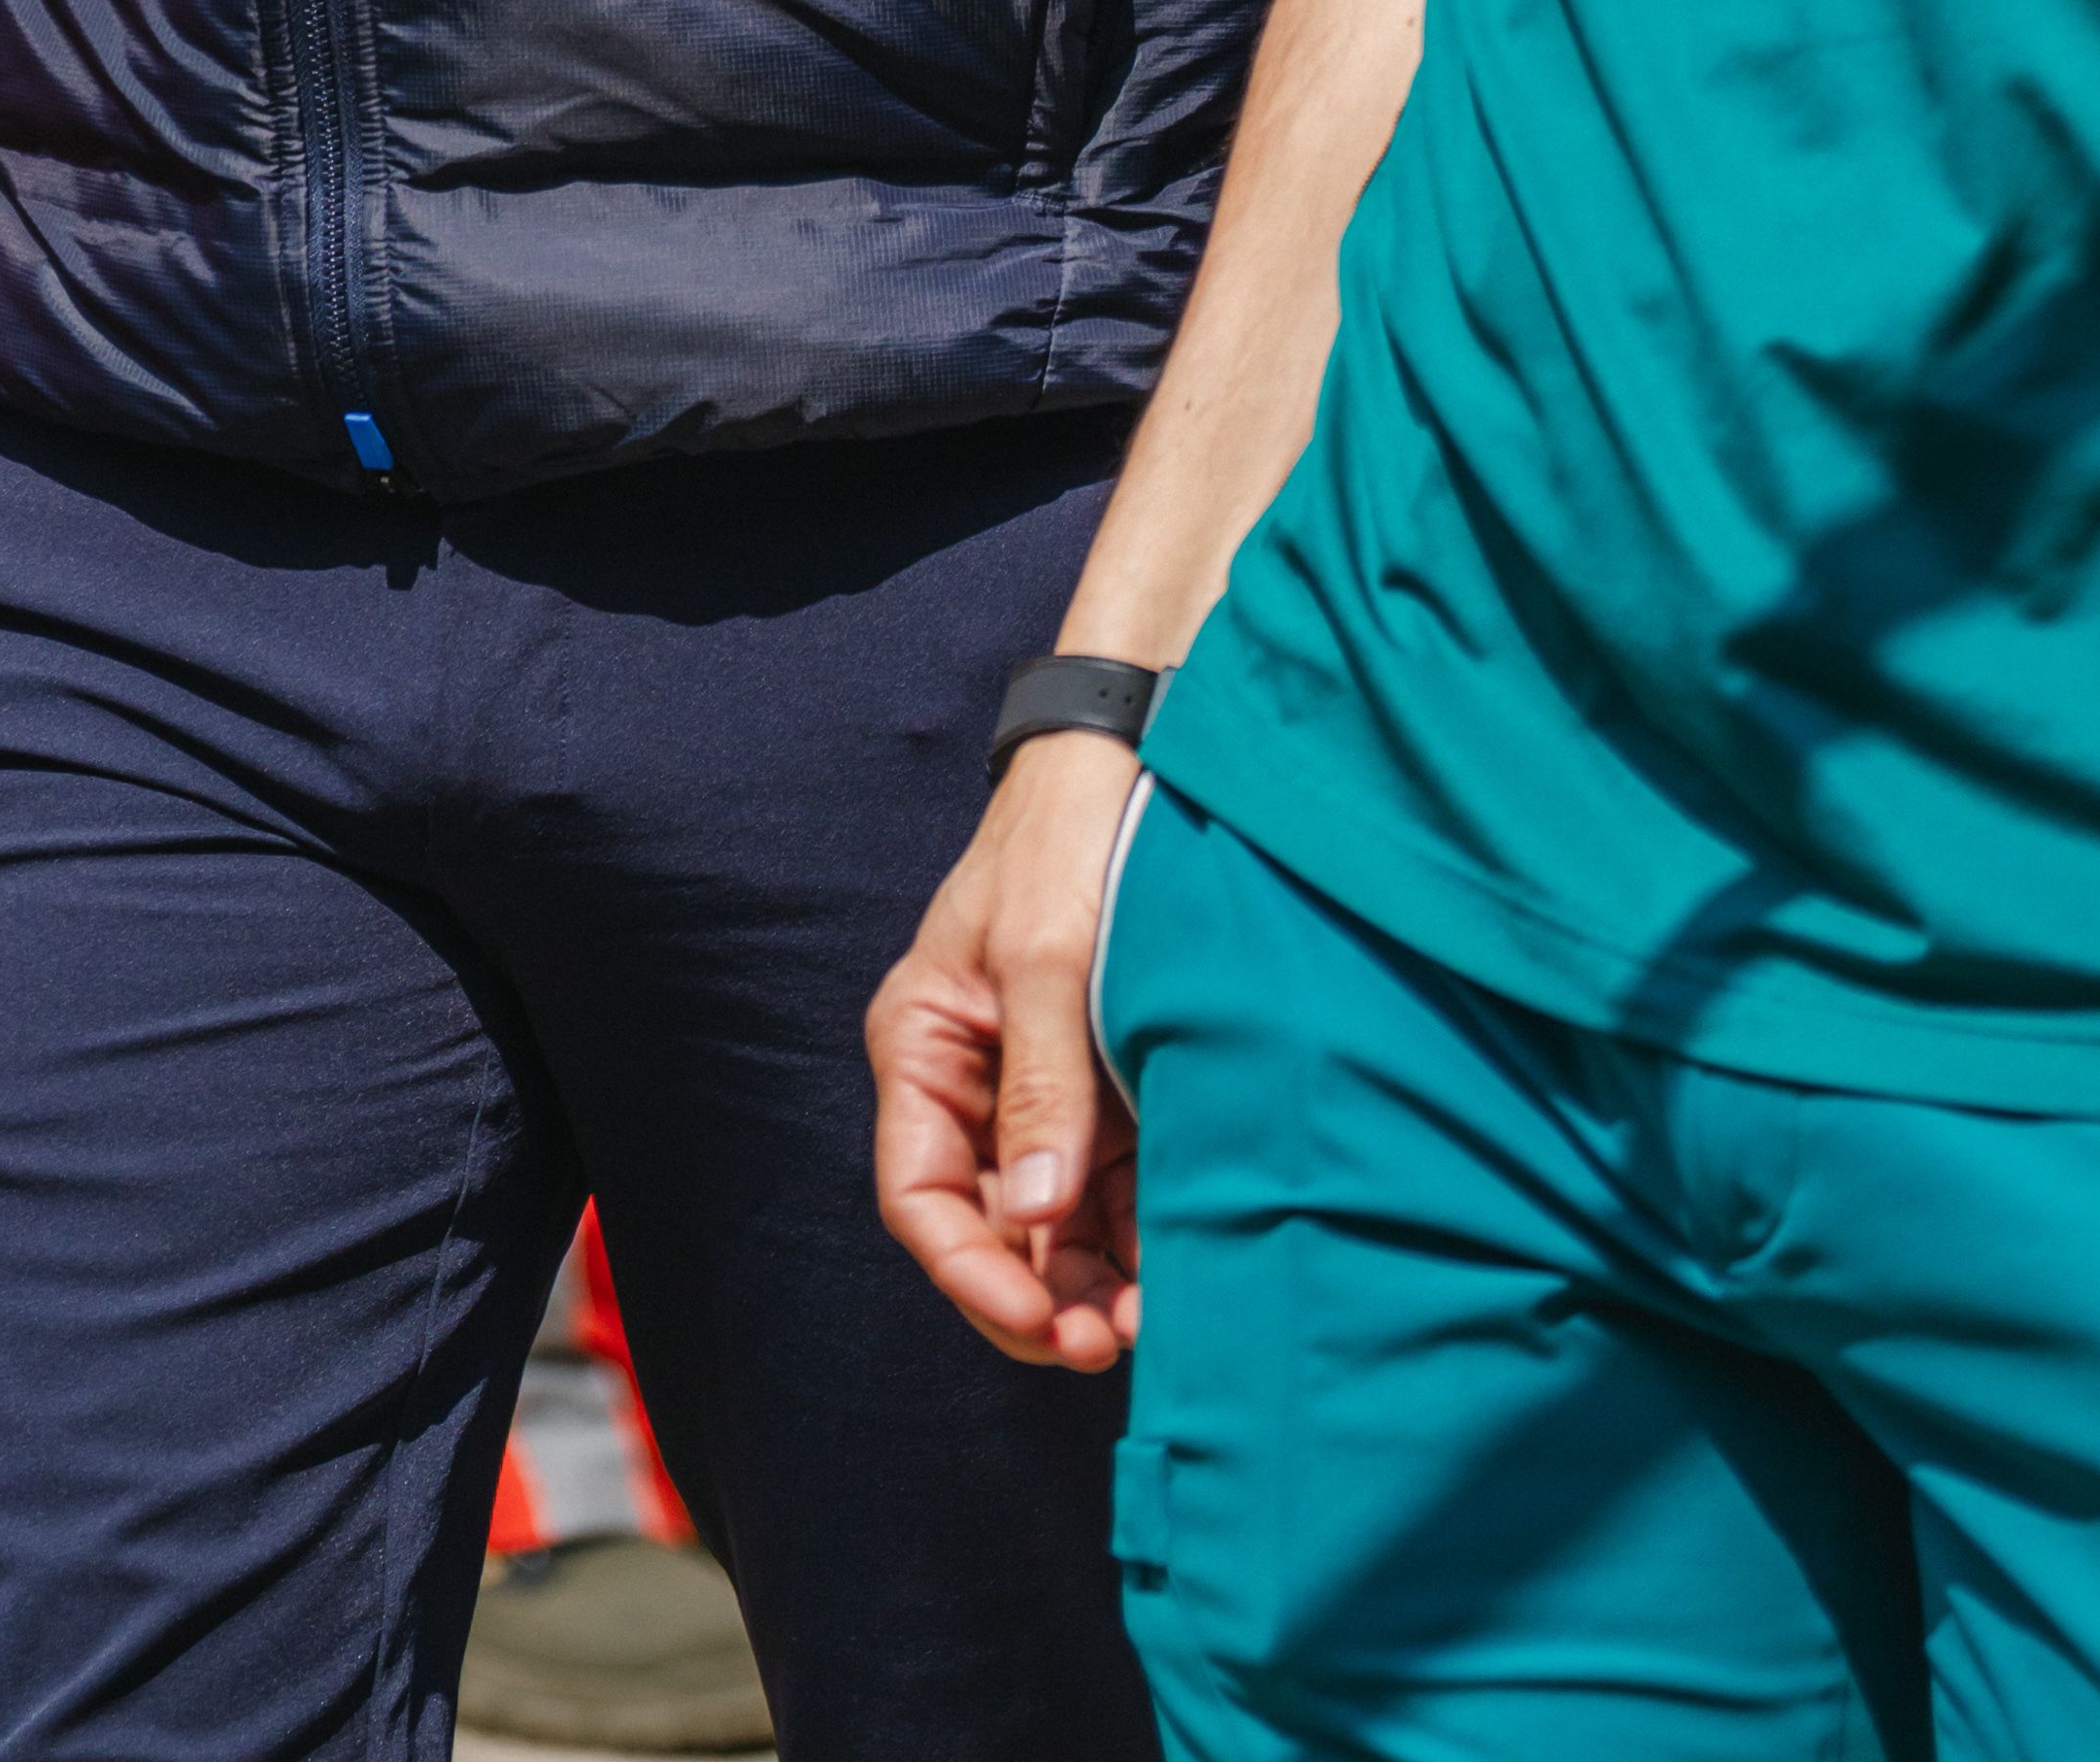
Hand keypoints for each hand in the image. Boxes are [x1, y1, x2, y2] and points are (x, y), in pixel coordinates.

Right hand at [866, 733, 1146, 1371]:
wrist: (1136, 755)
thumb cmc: (1067, 838)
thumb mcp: (1046, 955)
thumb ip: (1042, 1087)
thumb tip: (1034, 1216)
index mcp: (924, 1047)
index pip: (922, 1196)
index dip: (973, 1274)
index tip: (1039, 1322)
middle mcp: (974, 1083)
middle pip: (989, 1226)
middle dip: (1041, 1294)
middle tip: (1106, 1344)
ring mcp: (1043, 1091)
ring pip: (1054, 1222)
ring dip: (1094, 1281)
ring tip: (1152, 1321)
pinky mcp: (1107, 1089)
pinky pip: (1112, 1187)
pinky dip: (1137, 1237)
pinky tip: (1176, 1270)